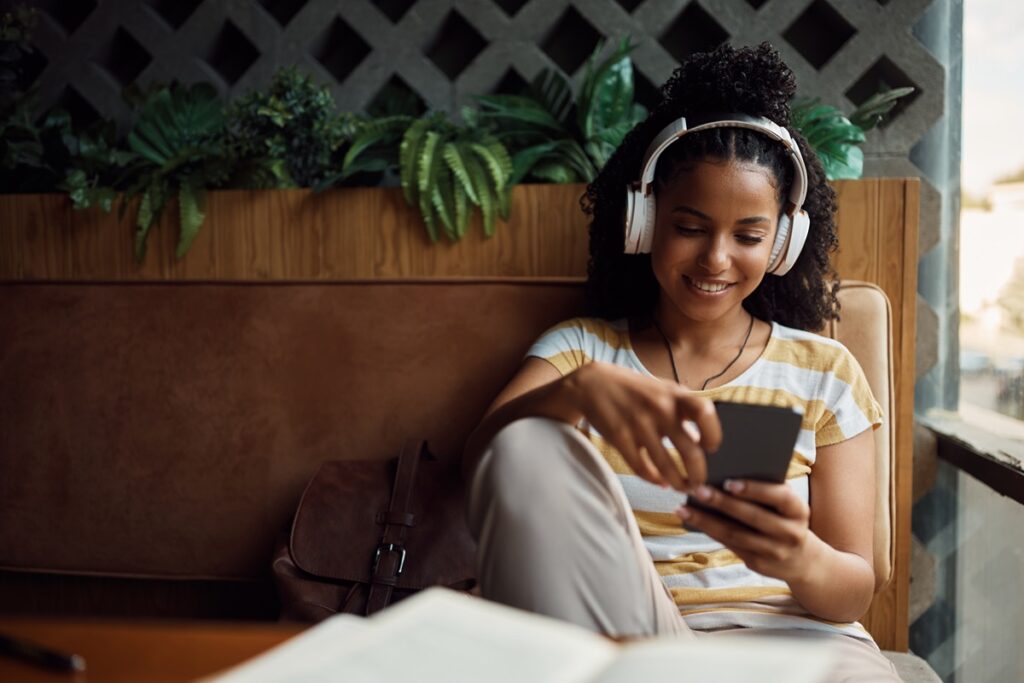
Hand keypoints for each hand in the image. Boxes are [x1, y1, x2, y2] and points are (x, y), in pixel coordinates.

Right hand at [565, 362, 721, 489]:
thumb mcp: (663, 390)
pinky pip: (642, 468)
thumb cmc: (636, 390)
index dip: (714, 434)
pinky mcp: (620, 437)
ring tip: (682, 487)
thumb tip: (703, 440)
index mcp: (675, 395)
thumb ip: (684, 411)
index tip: (711, 448)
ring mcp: (638, 424)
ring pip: (666, 466)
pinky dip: (654, 479)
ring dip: (678, 483)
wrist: (594, 383)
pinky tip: (660, 482)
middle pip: (691, 451)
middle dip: (698, 475)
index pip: (706, 413)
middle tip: (699, 484)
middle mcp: (659, 409)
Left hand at [675, 479, 817, 582]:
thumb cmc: (784, 518)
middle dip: (723, 503)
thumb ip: (765, 490)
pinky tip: (692, 521)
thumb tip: (724, 472)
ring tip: (683, 508)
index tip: (728, 482)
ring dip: (706, 521)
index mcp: (798, 510)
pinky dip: (710, 532)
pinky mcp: (758, 565)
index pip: (779, 497)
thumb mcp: (785, 505)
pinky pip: (730, 545)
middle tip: (698, 490)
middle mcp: (790, 533)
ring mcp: (774, 552)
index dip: (754, 489)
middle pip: (752, 517)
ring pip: (735, 535)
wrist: (802, 560)